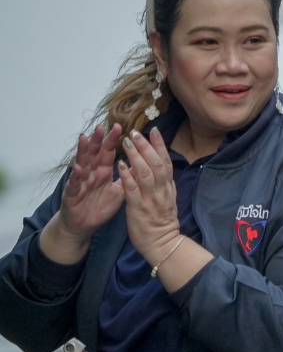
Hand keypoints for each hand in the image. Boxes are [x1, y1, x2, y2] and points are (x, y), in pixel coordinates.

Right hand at [57, 125, 126, 243]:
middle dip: (98, 140)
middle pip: (94, 154)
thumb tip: (141, 164)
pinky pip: (75, 184)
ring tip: (85, 138)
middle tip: (102, 126)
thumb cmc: (99, 206)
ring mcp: (80, 182)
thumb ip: (127, 178)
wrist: (83, 225)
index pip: (108, 153)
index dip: (113, 140)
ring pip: (82, 164)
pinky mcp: (72, 194)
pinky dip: (76, 176)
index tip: (120, 126)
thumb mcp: (118, 191)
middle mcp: (91, 174)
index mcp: (103, 172)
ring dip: (83, 152)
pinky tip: (78, 168)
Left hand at [119, 128, 182, 263]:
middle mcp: (162, 190)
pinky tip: (121, 165)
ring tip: (126, 142)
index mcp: (168, 188)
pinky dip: (127, 176)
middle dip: (146, 146)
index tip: (154, 130)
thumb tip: (162, 168)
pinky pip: (133, 189)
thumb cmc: (161, 223)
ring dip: (136, 156)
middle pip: (157, 164)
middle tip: (135, 132)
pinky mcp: (139, 208)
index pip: (166, 162)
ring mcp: (151, 199)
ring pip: (146, 173)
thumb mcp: (167, 200)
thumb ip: (163, 185)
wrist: (162, 244)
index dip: (160, 146)